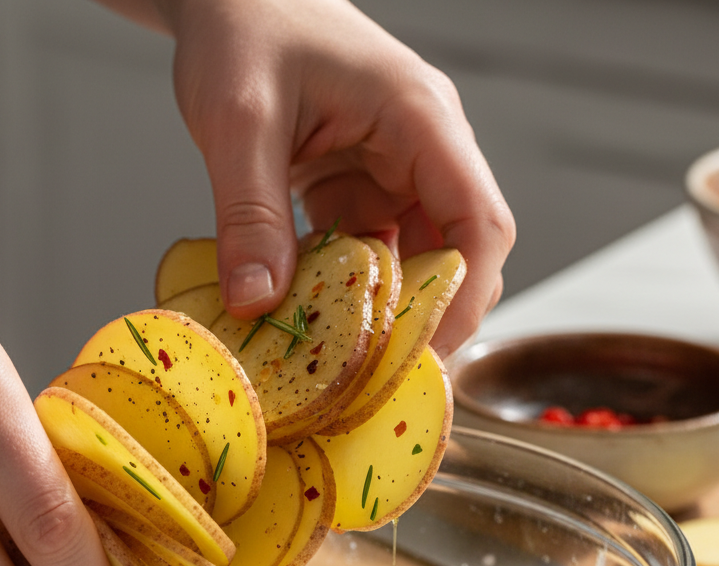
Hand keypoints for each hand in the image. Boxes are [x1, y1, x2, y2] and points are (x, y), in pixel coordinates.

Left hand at [162, 0, 514, 356]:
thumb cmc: (245, 26)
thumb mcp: (238, 119)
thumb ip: (249, 212)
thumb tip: (258, 304)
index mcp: (420, 119)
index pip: (480, 221)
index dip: (467, 297)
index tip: (429, 354)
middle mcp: (421, 149)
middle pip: (459, 251)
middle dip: (428, 316)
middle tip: (382, 377)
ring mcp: (393, 172)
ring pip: (414, 260)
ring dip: (384, 310)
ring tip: (345, 361)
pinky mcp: (360, 188)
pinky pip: (371, 253)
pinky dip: (349, 291)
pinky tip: (316, 318)